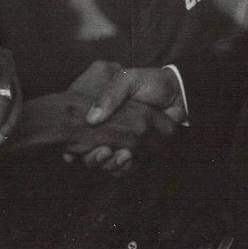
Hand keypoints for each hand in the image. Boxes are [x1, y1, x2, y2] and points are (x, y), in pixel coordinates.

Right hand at [67, 62, 185, 172]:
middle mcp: (103, 129)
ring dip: (107, 163)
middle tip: (103, 151)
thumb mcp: (127, 79)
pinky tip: (128, 157)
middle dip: (91, 157)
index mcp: (96, 112)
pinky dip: (122, 167)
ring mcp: (117, 143)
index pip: (74, 131)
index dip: (68, 144)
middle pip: (85, 152)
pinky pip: (121, 169)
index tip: (70, 152)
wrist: (178, 94)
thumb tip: (91, 118)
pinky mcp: (133, 154)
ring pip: (102, 163)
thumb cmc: (150, 82)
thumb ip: (109, 94)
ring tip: (119, 154)